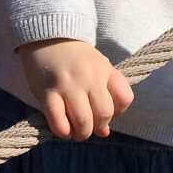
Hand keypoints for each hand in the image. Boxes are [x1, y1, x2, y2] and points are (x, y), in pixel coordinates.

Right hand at [16, 38, 133, 140]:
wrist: (48, 38)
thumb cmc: (76, 59)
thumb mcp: (96, 71)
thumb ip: (104, 98)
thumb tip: (105, 134)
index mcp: (105, 69)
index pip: (125, 98)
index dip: (119, 111)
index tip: (107, 112)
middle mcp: (89, 76)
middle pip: (104, 114)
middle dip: (97, 127)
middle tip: (89, 126)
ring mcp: (68, 84)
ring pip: (83, 121)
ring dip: (81, 133)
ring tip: (77, 132)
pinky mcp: (47, 93)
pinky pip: (58, 122)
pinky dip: (63, 132)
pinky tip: (63, 130)